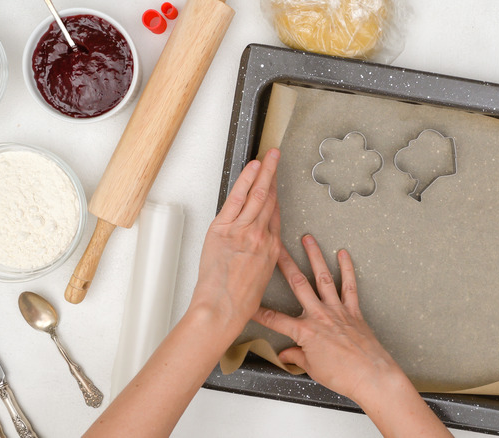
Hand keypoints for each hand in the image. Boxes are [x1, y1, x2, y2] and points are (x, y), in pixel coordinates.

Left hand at [191, 148, 281, 335]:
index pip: (274, 215)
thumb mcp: (260, 279)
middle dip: (273, 175)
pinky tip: (251, 169)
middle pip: (269, 199)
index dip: (275, 194)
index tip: (275, 182)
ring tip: (267, 156)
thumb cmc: (239, 302)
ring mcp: (243, 231)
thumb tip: (254, 247)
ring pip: (257, 195)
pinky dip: (246, 181)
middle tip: (275, 157)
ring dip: (263, 172)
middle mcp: (260, 237)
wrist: (222, 309)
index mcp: (271, 250)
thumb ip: (260, 257)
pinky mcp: (225, 230)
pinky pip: (238, 199)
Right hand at [254, 235, 453, 437]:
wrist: (371, 376)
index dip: (258, 312)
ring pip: (322, 278)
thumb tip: (286, 354)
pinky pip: (349, 286)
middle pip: (297, 284)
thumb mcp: (312, 369)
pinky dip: (347, 269)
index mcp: (305, 332)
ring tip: (307, 238)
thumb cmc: (343, 375)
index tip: (247, 302)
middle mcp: (319, 315)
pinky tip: (343, 254)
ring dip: (314, 256)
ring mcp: (337, 310)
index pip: (275, 320)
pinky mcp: (353, 311)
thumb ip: (297, 357)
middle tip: (275, 246)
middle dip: (283, 263)